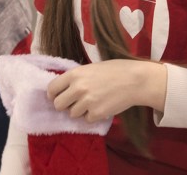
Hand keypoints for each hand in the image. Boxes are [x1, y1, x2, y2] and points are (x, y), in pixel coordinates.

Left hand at [48, 59, 166, 122]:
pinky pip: (87, 119)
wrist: (134, 80)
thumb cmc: (114, 70)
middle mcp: (77, 88)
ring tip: (92, 102)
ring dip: (80, 111)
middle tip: (73, 103)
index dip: (53, 94)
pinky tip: (101, 107)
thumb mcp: (90, 68)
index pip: (52, 89)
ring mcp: (87, 102)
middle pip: (58, 105)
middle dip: (64, 105)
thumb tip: (63, 89)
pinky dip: (92, 116)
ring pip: (72, 114)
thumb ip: (76, 78)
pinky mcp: (97, 114)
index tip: (56, 97)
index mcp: (74, 74)